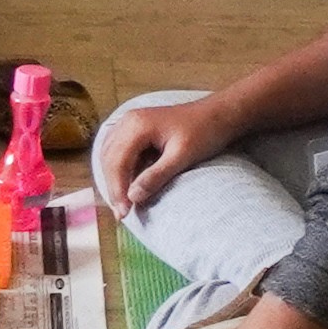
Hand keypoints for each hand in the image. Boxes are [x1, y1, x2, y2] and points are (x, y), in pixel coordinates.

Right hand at [100, 96, 236, 217]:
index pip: (117, 162)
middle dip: (113, 188)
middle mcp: (127, 121)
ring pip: (109, 156)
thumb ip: (156, 176)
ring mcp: (129, 123)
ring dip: (113, 180)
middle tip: (122, 214)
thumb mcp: (182, 156)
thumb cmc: (204, 131)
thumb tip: (132, 197)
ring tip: (122, 204)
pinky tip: (126, 185)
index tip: (124, 214)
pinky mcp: (134, 129)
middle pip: (108, 160)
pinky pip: (117, 151)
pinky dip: (119, 170)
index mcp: (137, 125)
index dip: (118, 190)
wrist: (218, 114)